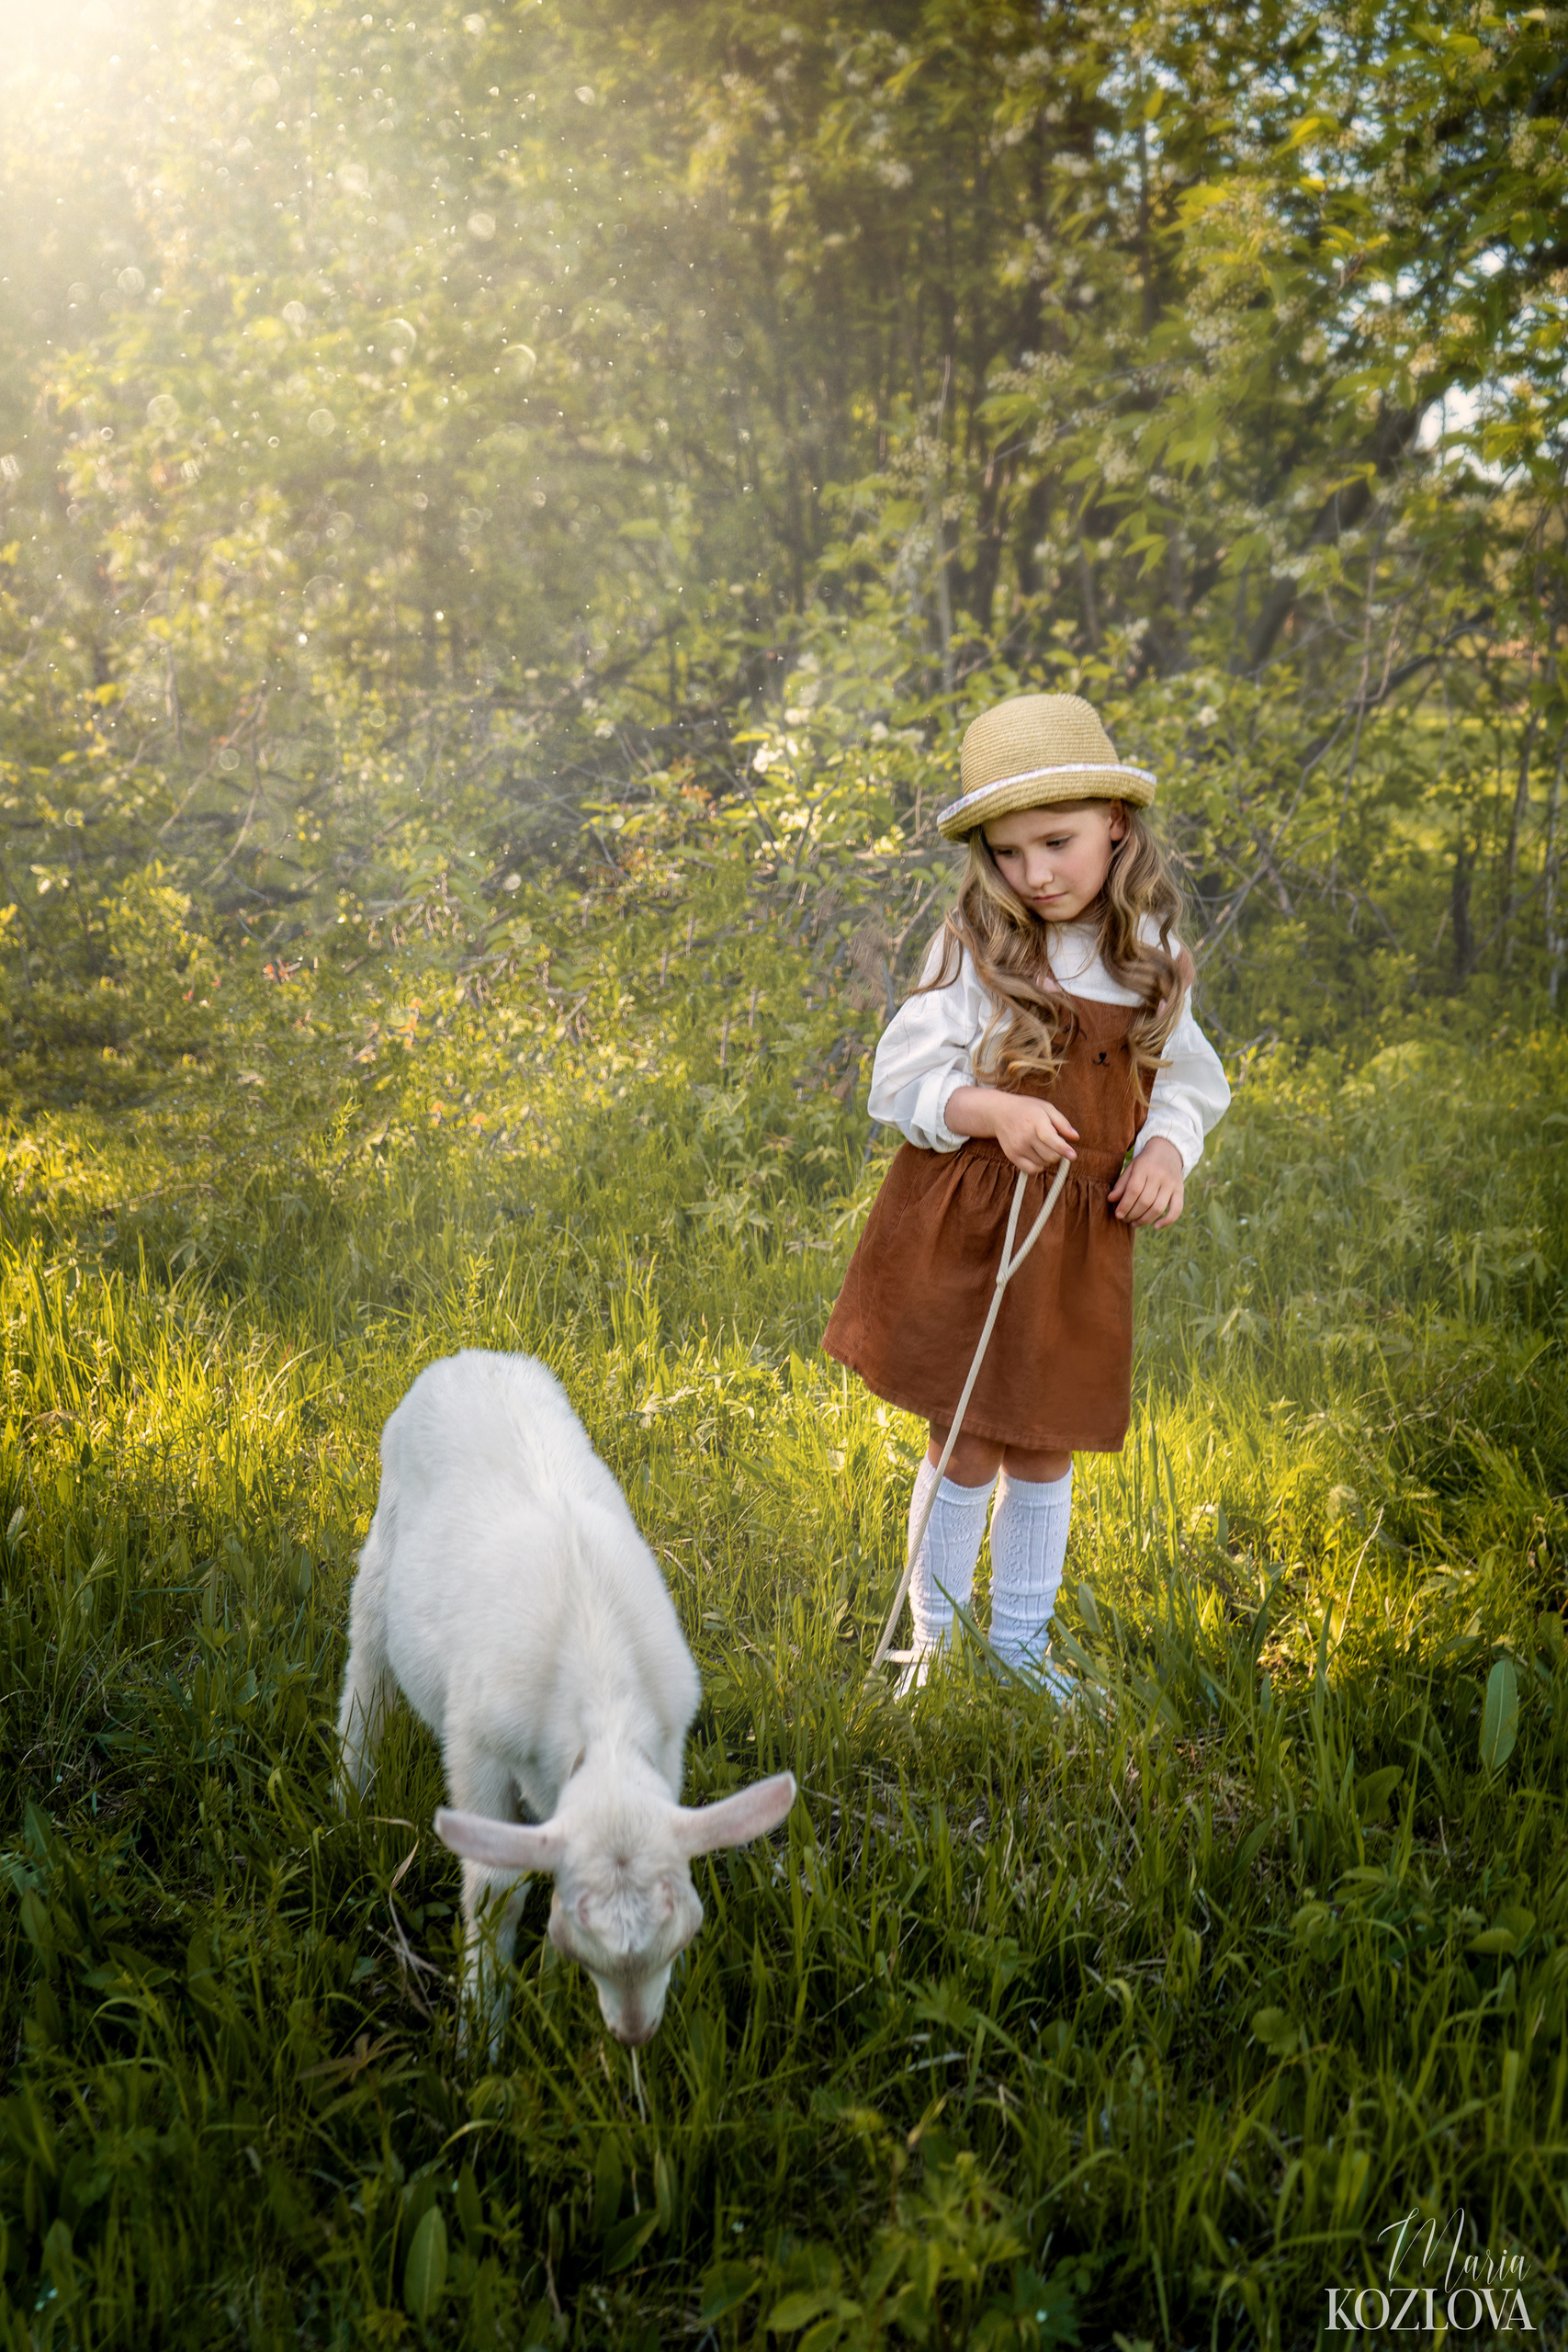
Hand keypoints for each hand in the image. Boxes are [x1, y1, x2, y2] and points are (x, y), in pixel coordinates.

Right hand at [945, 1086, 1078, 1174]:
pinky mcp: (1012, 1156)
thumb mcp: (1046, 1108)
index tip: (1073, 1156)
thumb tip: (1075, 1137)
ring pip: (1043, 1164)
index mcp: (1036, 1121)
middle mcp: (1025, 1136)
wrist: (999, 1113)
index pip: (1051, 1139)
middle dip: (1058, 1153)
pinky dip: (1039, 1166)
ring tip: (1042, 1145)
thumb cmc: (1027, 1109)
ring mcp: (1018, 1147)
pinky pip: (1032, 1170)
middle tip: (1054, 1144)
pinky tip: (1037, 1155)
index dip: (1064, 1149)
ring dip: (1048, 1158)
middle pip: (1051, 1156)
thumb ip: (1062, 1123)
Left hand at [1109, 1137, 1183, 1226]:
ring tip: (1134, 1223)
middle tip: (1125, 1219)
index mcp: (1145, 1167)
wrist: (1168, 1151)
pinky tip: (1155, 1226)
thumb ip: (1121, 1184)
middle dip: (1132, 1214)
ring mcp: (1171, 1184)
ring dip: (1144, 1220)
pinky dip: (1167, 1221)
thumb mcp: (1131, 1168)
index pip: (1134, 1190)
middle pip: (1145, 1201)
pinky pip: (1176, 1209)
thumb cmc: (1145, 1163)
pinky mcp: (1180, 1191)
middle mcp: (1160, 1175)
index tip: (1118, 1215)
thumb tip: (1111, 1200)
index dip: (1125, 1205)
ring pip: (1158, 1208)